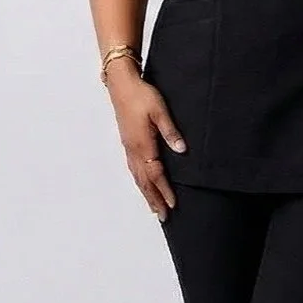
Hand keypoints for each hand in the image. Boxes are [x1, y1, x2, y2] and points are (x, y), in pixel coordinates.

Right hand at [104, 57, 185, 220]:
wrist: (121, 85)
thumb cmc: (142, 95)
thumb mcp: (160, 111)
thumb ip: (170, 132)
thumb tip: (181, 150)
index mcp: (143, 144)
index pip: (156, 174)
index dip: (165, 191)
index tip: (173, 205)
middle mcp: (134, 150)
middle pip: (145, 181)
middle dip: (154, 200)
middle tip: (163, 217)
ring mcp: (129, 148)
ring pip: (138, 177)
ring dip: (146, 194)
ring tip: (154, 208)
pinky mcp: (128, 143)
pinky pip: (134, 169)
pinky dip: (140, 182)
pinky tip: (143, 185)